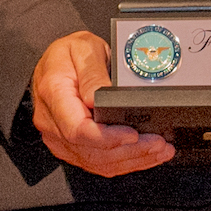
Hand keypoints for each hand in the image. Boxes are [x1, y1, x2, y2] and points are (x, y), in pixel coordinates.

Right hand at [31, 30, 172, 175]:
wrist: (53, 62)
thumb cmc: (66, 53)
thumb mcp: (83, 48)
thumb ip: (92, 72)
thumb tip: (96, 97)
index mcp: (53, 94)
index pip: (77, 129)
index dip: (107, 138)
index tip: (133, 134)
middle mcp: (51, 121)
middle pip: (90, 151)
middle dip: (129, 151)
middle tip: (158, 144)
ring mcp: (58, 137)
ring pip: (95, 162)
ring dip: (130, 160)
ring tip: (158, 151)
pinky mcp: (68, 146)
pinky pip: (95, 161)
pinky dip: (122, 161)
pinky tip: (143, 156)